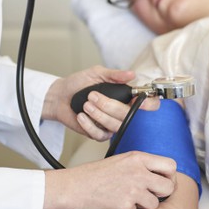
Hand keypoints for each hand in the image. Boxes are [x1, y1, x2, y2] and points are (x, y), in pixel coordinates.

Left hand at [43, 66, 158, 140]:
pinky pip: (100, 135)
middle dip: (110, 106)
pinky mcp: (99, 134)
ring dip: (99, 115)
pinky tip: (82, 115)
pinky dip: (89, 124)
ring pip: (115, 126)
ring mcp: (111, 124)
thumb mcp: (97, 73)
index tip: (138, 100)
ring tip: (86, 104)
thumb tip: (132, 74)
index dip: (148, 105)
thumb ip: (114, 74)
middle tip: (93, 96)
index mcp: (126, 97)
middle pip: (129, 117)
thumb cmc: (79, 83)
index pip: (148, 105)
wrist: (60, 96)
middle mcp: (122, 112)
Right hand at [43, 151, 176, 208]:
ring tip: (129, 198)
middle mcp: (138, 172)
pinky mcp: (126, 206)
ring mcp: (133, 189)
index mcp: (138, 158)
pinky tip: (116, 203)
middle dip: (163, 193)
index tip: (163, 180)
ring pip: (155, 203)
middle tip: (152, 194)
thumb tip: (160, 173)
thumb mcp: (121, 160)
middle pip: (169, 186)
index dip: (169, 176)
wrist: (75, 187)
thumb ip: (141, 165)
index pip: (171, 165)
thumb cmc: (96, 175)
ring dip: (144, 205)